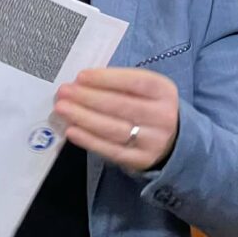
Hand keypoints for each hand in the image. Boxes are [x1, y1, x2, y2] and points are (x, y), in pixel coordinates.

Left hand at [53, 67, 179, 173]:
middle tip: (64, 92)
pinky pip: (111, 150)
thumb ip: (120, 84)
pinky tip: (72, 131)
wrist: (175, 140)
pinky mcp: (141, 160)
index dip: (106, 79)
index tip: (81, 76)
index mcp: (163, 91)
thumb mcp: (146, 90)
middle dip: (88, 97)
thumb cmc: (150, 107)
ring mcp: (153, 141)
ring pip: (114, 129)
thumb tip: (82, 83)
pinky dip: (89, 140)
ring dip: (84, 117)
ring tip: (63, 109)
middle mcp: (162, 116)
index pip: (135, 82)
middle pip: (121, 106)